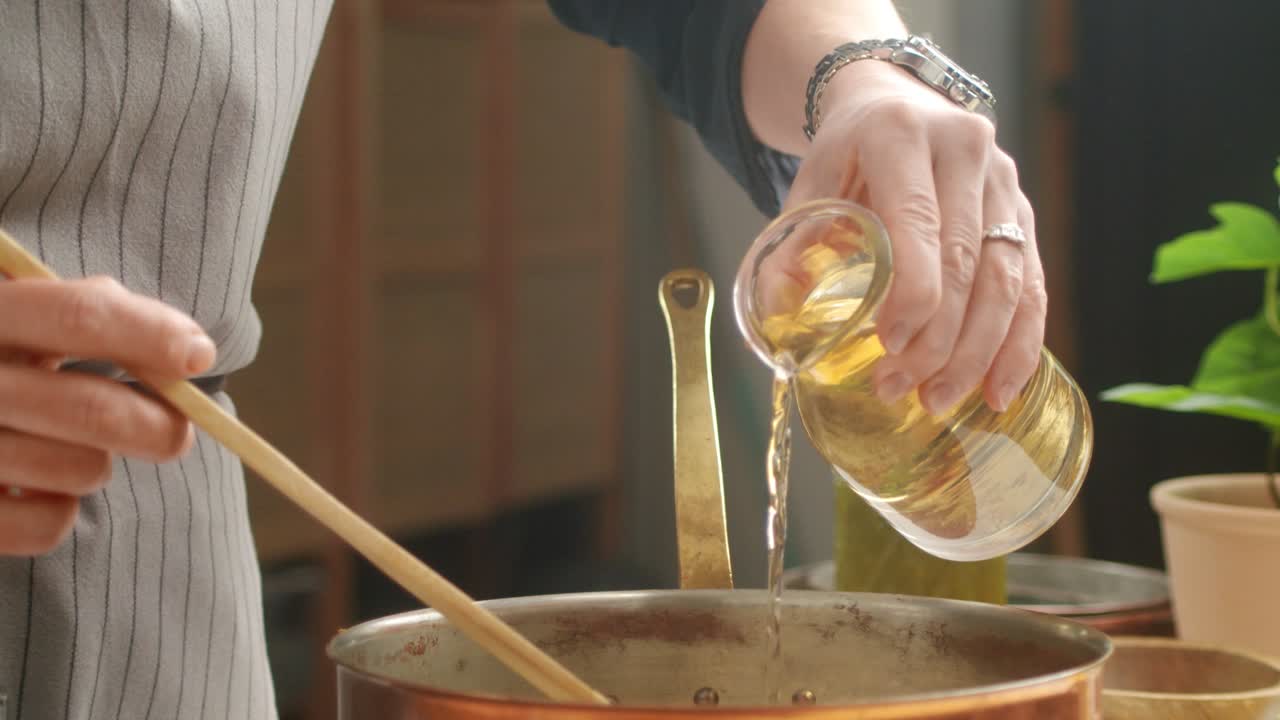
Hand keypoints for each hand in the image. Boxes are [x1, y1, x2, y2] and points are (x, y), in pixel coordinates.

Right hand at [0, 276, 214, 555]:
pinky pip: (49, 525)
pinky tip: (34, 489)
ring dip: (98, 467)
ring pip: (83, 470)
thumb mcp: (25, 318)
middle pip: (93, 407)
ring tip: (71, 452)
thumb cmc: (0, 365)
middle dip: (158, 426)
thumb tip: (191, 351)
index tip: (201, 356)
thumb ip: (95, 314)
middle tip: (178, 433)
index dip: (153, 335)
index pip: (79, 316)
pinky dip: (60, 513)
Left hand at [784, 60, 1045, 414]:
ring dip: (977, 352)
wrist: (894, 102)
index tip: (887, 345)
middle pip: (967, 262)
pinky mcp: (1023, 211)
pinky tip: (999, 388)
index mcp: (903, 136)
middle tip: (903, 389)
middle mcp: (966, 151)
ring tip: (941, 400)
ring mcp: (1004, 181)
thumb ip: (795, 239)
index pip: (920, 223)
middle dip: (938, 338)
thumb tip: (779, 313)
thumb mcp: (811, 180)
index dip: (911, 292)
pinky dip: (1018, 342)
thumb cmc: (847, 151)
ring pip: (1006, 280)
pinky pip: (1032, 284)